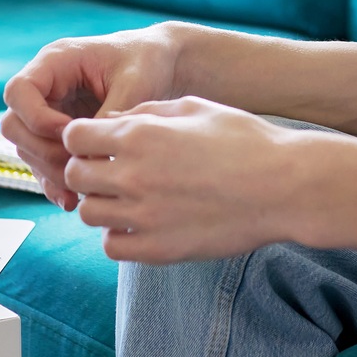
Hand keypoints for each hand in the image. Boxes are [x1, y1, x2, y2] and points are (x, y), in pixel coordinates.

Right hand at [2, 27, 182, 209]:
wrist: (162, 65)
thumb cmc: (146, 62)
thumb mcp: (134, 83)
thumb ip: (108, 117)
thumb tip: (89, 157)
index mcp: (56, 61)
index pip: (19, 91)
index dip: (37, 118)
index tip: (71, 134)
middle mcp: (46, 87)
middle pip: (14, 125)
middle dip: (41, 150)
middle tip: (77, 165)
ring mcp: (50, 111)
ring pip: (27, 148)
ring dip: (49, 171)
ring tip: (81, 188)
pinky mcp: (59, 134)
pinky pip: (43, 162)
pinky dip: (54, 181)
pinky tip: (72, 200)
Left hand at [62, 97, 306, 262]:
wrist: (283, 186)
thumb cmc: (244, 140)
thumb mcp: (194, 107)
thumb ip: (146, 111)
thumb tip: (112, 121)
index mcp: (139, 134)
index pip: (73, 136)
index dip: (82, 137)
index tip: (99, 142)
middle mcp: (133, 175)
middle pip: (75, 175)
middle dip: (87, 169)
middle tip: (110, 170)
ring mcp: (144, 216)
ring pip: (88, 213)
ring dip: (101, 202)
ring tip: (127, 198)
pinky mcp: (158, 249)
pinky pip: (112, 246)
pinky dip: (118, 235)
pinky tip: (139, 224)